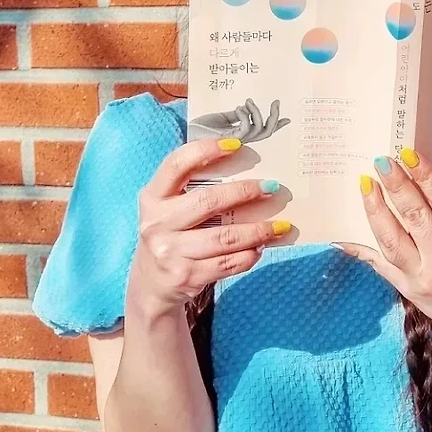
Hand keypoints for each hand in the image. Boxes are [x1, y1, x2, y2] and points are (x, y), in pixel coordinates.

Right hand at [126, 138, 287, 319]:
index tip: (236, 145)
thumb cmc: (169, 235)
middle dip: (245, 191)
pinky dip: (250, 255)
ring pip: (225, 237)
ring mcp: (171, 252)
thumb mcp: (167, 208)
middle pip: (208, 201)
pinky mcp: (187, 276)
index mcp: (152, 197)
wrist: (151, 286)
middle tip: (271, 187)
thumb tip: (241, 166)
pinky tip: (261, 248)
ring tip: (280, 224)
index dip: (206, 150)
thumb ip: (190, 188)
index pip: (177, 164)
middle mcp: (158, 223)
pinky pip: (228, 264)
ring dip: (258, 230)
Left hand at [188, 98, 289, 143]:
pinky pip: (245, 129)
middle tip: (276, 103)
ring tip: (246, 103)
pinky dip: (246, 115)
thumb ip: (235, 116)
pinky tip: (239, 108)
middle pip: (265, 133)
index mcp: (239, 136)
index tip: (288, 118)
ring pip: (258, 130)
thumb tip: (248, 108)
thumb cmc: (196, 128)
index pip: (262, 132)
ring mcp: (234, 142)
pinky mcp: (227, 141)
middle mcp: (239, 142)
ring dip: (256, 113)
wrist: (179, 135)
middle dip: (274, 117)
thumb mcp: (220, 118)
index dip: (276, 125)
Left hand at [336, 149, 431, 368]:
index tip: (408, 155)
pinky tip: (343, 231)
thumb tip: (425, 182)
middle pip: (414, 216)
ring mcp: (422, 278)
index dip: (424, 177)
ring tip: (365, 184)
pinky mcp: (406, 289)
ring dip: (375, 208)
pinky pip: (378, 263)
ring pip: (391, 238)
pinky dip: (359, 246)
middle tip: (381, 161)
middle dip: (395, 185)